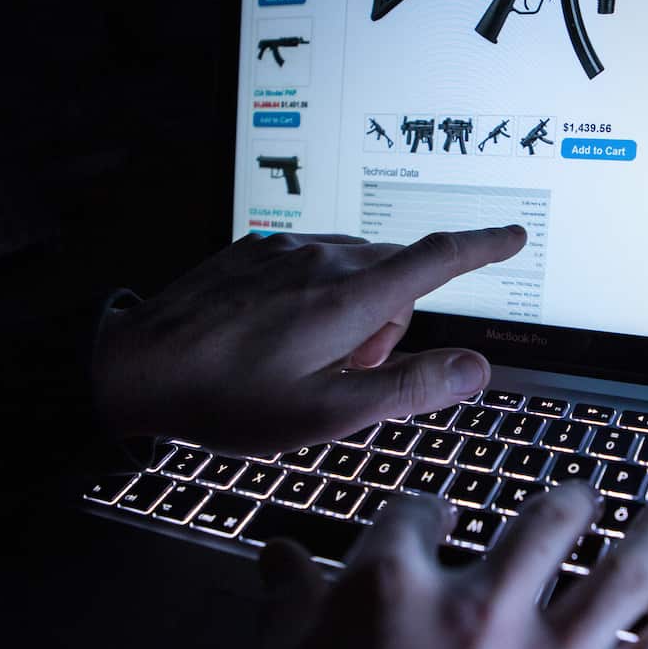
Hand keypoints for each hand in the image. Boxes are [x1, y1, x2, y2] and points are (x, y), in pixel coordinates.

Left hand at [93, 226, 525, 453]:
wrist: (134, 367)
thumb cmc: (231, 398)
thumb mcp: (328, 413)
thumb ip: (410, 388)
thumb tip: (477, 368)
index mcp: (352, 296)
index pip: (438, 258)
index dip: (483, 246)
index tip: (512, 234)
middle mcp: (326, 257)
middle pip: (395, 278)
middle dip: (387, 324)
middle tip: (341, 376)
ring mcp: (287, 248)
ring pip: (353, 271)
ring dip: (348, 312)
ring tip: (299, 363)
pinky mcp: (256, 249)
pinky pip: (311, 264)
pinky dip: (313, 297)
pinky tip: (271, 337)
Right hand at [228, 484, 647, 648]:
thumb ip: (290, 606)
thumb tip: (279, 559)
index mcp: (393, 591)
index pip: (418, 514)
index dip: (424, 510)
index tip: (431, 515)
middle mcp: (478, 615)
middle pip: (543, 524)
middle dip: (569, 501)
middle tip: (582, 493)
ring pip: (619, 575)